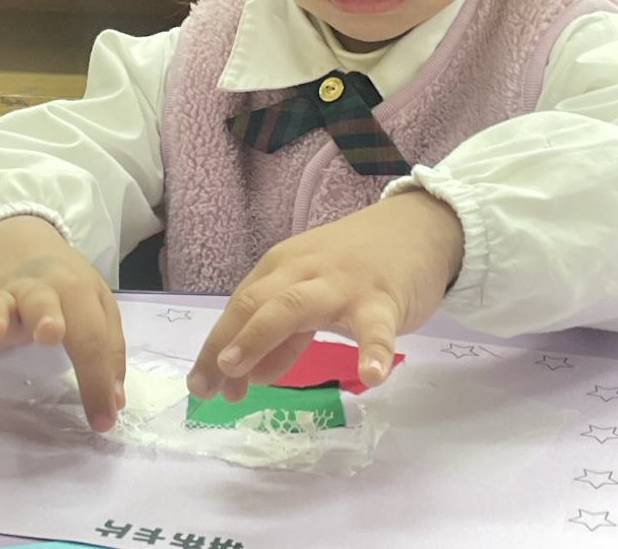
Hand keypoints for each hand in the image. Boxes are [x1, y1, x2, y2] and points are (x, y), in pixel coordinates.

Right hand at [0, 215, 124, 431]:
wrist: (22, 246)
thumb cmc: (66, 289)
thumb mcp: (96, 309)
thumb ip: (106, 352)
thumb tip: (112, 405)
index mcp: (75, 289)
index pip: (91, 335)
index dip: (99, 379)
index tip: (103, 421)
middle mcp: (37, 290)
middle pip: (44, 300)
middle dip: (48, 315)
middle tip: (52, 332)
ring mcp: (1, 297)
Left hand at [187, 190, 463, 401]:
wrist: (416, 227)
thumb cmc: (356, 265)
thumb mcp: (312, 293)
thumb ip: (284, 334)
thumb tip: (252, 373)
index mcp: (282, 268)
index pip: (239, 306)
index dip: (216, 345)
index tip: (201, 385)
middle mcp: (303, 271)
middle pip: (255, 305)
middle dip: (227, 346)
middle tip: (209, 389)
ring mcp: (342, 284)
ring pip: (295, 307)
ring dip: (265, 338)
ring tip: (248, 376)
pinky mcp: (382, 299)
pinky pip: (376, 327)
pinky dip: (372, 351)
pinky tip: (371, 376)